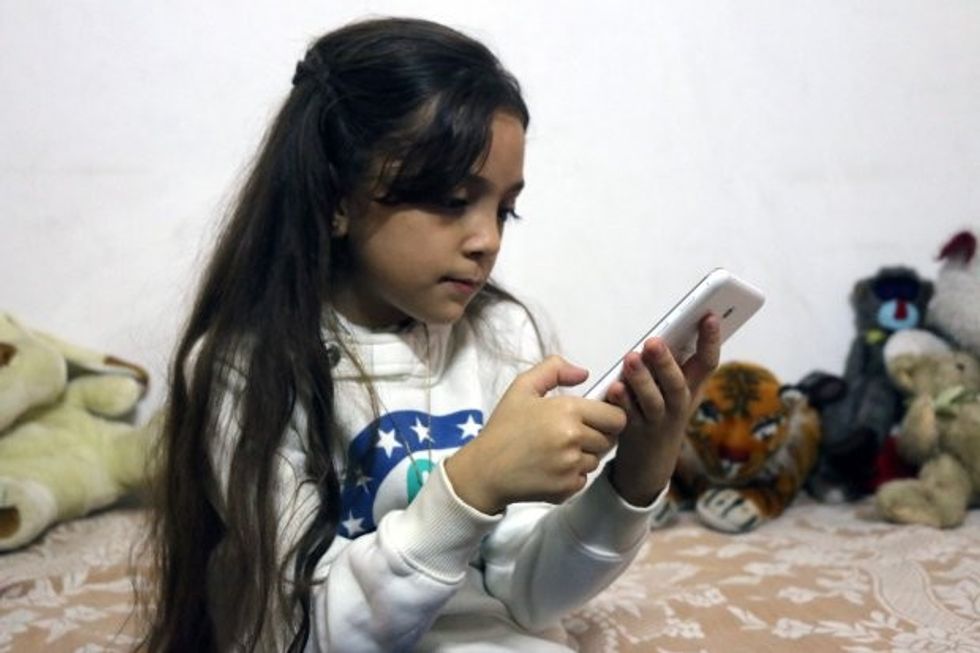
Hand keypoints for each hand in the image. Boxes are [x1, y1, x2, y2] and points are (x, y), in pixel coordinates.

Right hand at [445, 356, 626, 513]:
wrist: (485, 470)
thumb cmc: (504, 428)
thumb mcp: (522, 387)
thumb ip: (553, 370)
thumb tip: (583, 373)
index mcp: (567, 410)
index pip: (616, 417)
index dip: (609, 417)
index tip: (595, 418)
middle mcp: (573, 439)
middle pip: (609, 439)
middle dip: (596, 436)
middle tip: (571, 434)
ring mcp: (571, 466)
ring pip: (596, 460)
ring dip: (584, 456)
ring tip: (557, 451)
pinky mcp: (567, 488)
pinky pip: (584, 479)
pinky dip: (572, 475)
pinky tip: (551, 467)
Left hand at [606, 315, 720, 505]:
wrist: (651, 463)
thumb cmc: (662, 412)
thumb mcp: (674, 389)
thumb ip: (672, 363)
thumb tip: (664, 328)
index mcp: (692, 388)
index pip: (708, 363)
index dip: (711, 341)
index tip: (709, 316)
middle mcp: (679, 405)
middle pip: (678, 384)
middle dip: (667, 362)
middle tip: (654, 341)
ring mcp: (658, 422)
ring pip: (653, 402)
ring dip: (642, 380)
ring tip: (631, 359)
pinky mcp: (636, 434)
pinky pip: (628, 416)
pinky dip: (622, 402)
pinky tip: (614, 388)